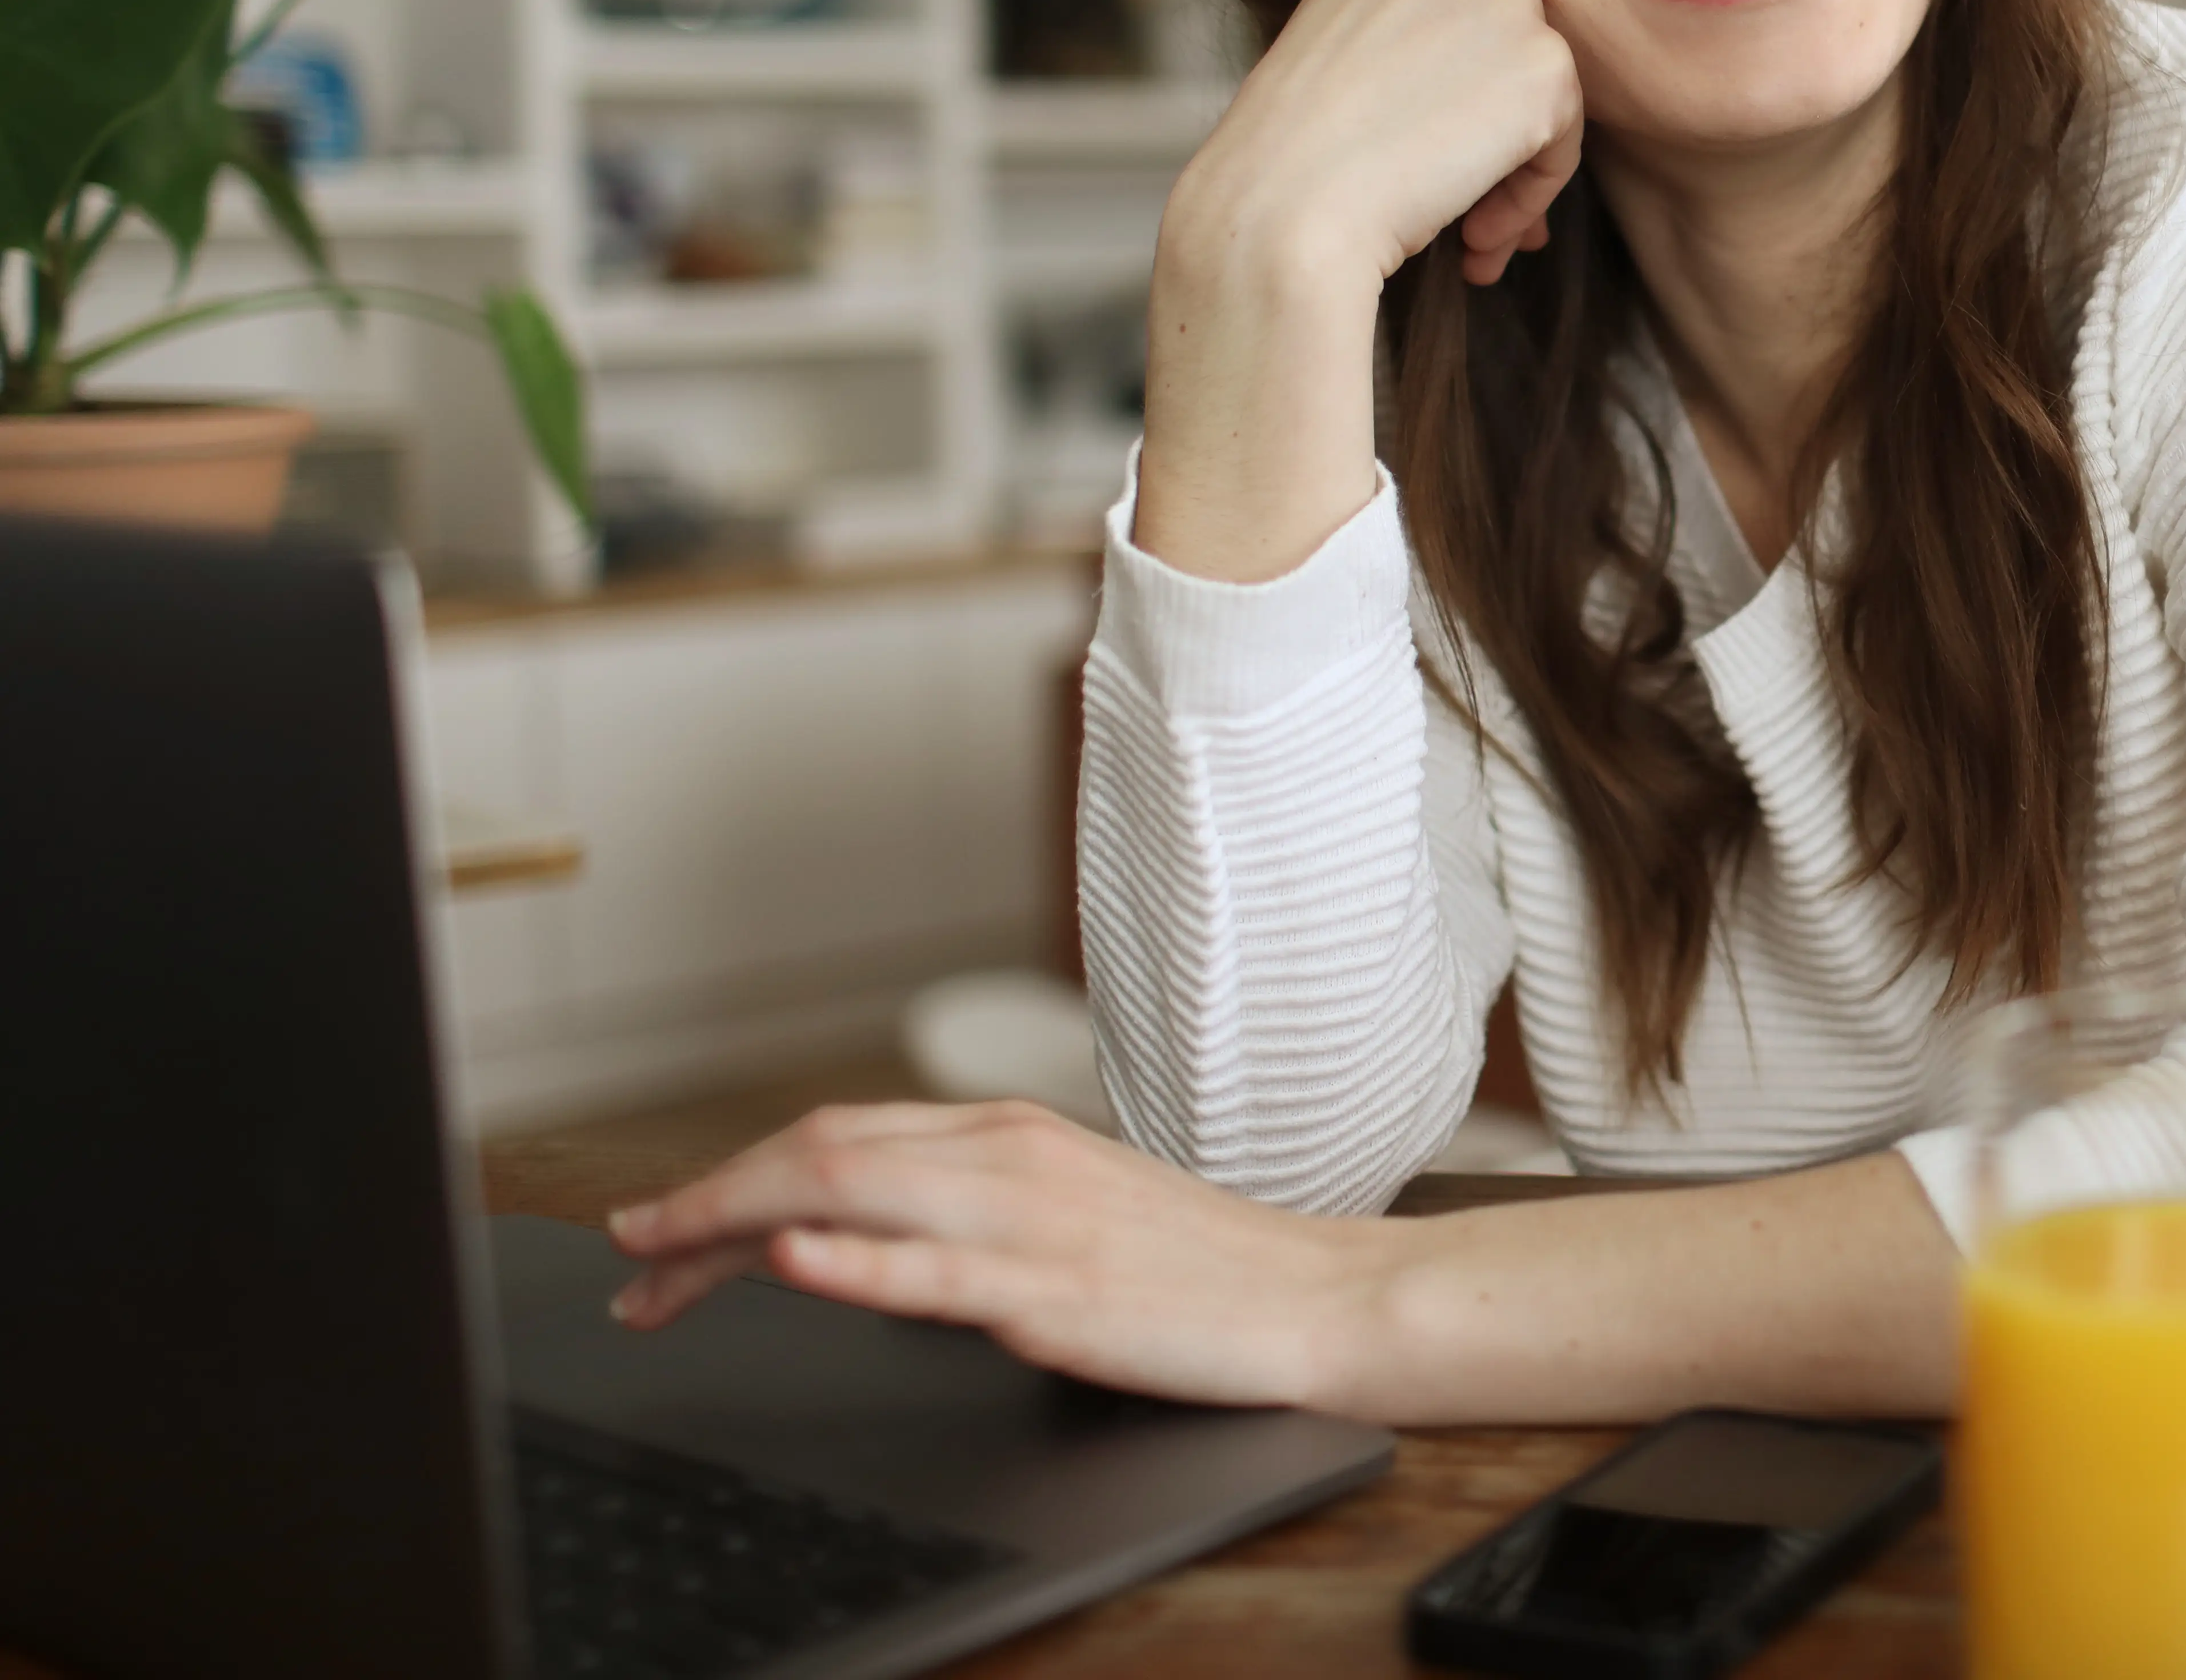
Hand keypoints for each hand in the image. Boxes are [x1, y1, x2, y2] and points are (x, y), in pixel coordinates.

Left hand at [603, 1100, 1388, 1408]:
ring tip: (653, 1259)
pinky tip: (792, 1262)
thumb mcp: (1070, 1211)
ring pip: (849, 1192)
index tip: (662, 1229)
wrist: (1313, 1296)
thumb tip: (865, 1232)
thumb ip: (973, 1207)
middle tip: (625, 1257)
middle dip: (701, 1202)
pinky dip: (850, 1262)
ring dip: (731, 1222)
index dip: (730, 1178)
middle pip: (816, 1153)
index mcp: (1008, 1136)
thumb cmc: (1200, 1267)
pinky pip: (930, 1270)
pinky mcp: (1051, 1289)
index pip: (834, 1139)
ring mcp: (1026, 1220)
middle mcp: (1005, 1157)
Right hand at [1168, 0, 1583, 304]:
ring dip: (1512, 167)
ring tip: (1468, 233)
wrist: (1285, 205)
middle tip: (1462, 198)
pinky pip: (1563, 142)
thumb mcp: (1348, 46)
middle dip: (1496, 122)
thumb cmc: (1294, 148)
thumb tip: (1492, 83)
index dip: (1462, 74)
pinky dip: (1529, 197)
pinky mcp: (1547, 67)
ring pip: (1543, 92)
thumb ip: (1422, 33)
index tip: (1427, 134)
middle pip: (1513, 40)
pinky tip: (1474, 240)